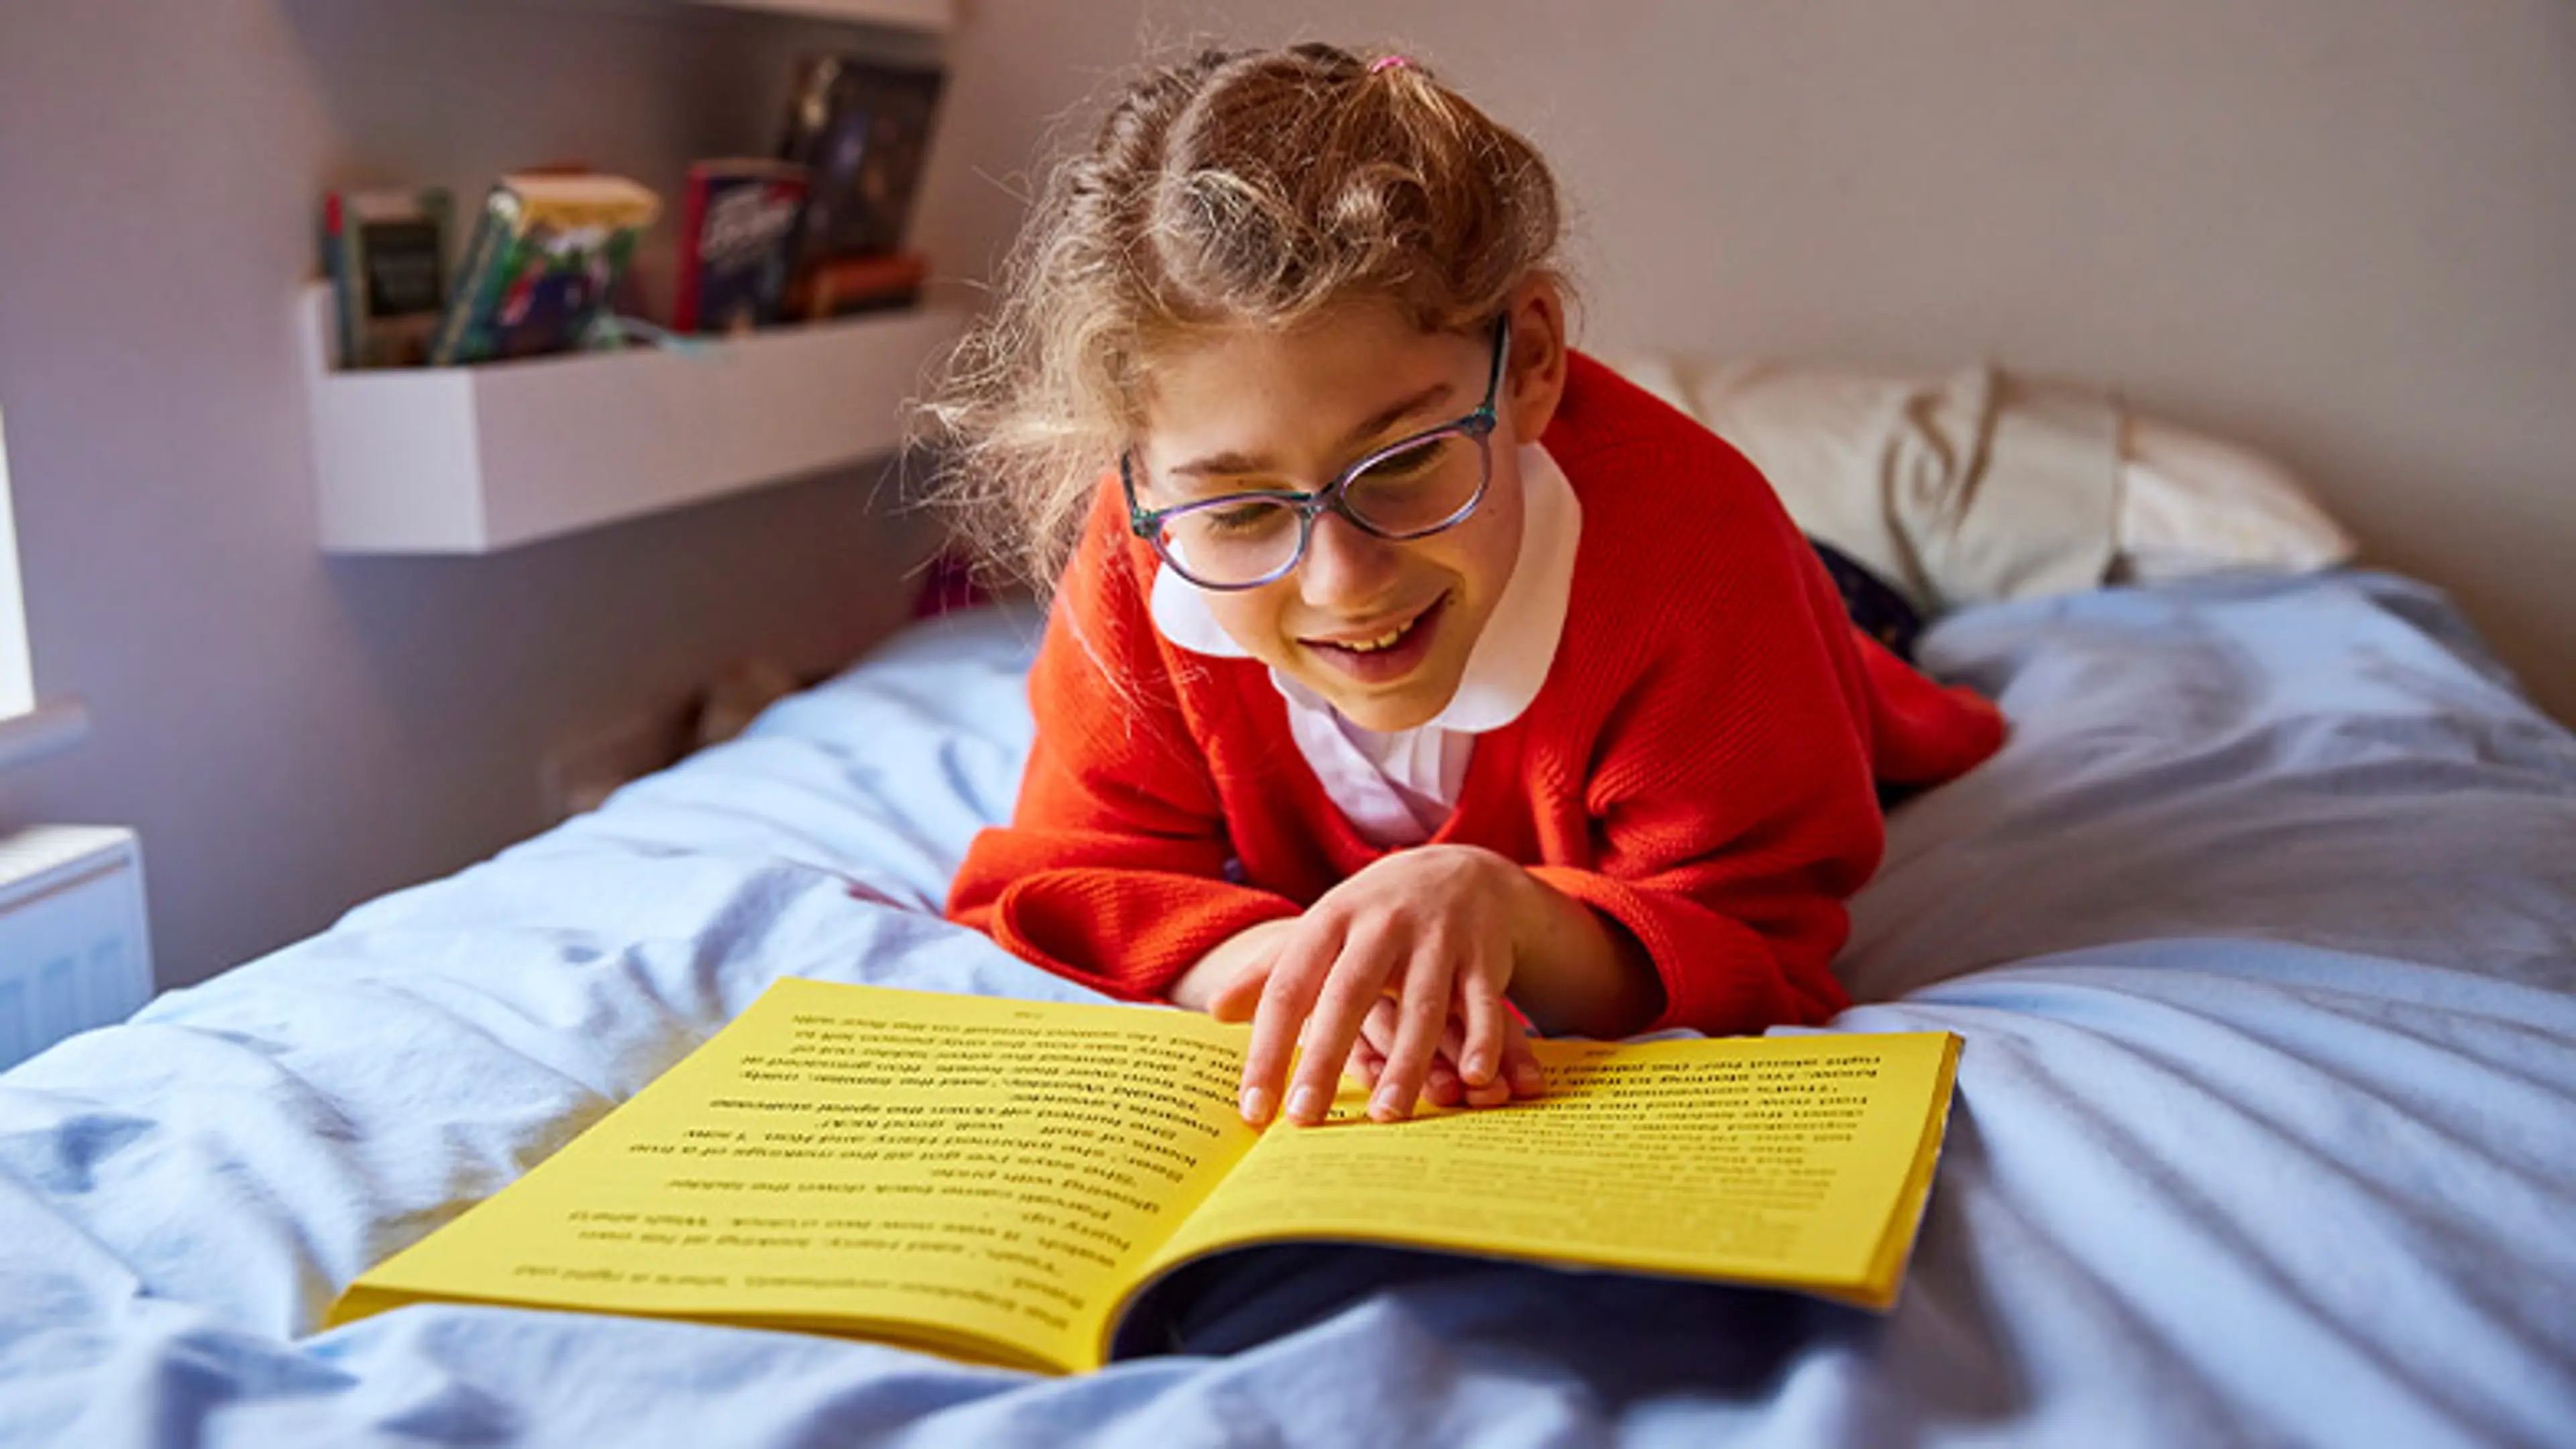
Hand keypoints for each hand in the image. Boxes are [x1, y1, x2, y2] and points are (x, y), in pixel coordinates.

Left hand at [1227, 845, 1549, 1126]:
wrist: (1463, 869)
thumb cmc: (1376, 915)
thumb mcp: (1322, 928)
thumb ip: (1270, 969)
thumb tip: (1214, 1010)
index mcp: (1331, 921)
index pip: (1289, 988)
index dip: (1267, 1048)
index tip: (1253, 1108)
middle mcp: (1382, 926)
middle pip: (1348, 995)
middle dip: (1324, 1058)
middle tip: (1303, 1118)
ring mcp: (1436, 939)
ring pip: (1420, 1006)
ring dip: (1406, 1062)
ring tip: (1385, 1115)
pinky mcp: (1484, 955)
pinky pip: (1484, 1003)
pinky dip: (1483, 1040)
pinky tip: (1473, 1079)